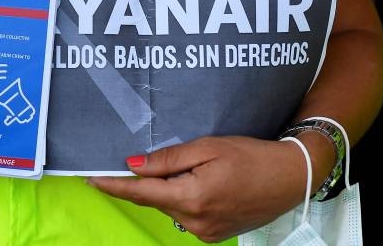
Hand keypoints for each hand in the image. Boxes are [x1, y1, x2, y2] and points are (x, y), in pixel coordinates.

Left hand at [88, 136, 306, 242]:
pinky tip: (199, 182)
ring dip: (168, 189)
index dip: (114, 186)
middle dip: (148, 181)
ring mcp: (207, 232)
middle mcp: (196, 222)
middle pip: (156, 199)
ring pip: (171, 207)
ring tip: (191, 169)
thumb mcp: (208, 148)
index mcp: (192, 198)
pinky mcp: (215, 234)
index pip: (142, 193)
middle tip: (150, 161)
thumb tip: (133, 165)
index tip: (91, 179)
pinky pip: (186, 214)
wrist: (291, 177)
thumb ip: (168, 160)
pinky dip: (183, 198)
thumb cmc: (252, 156)